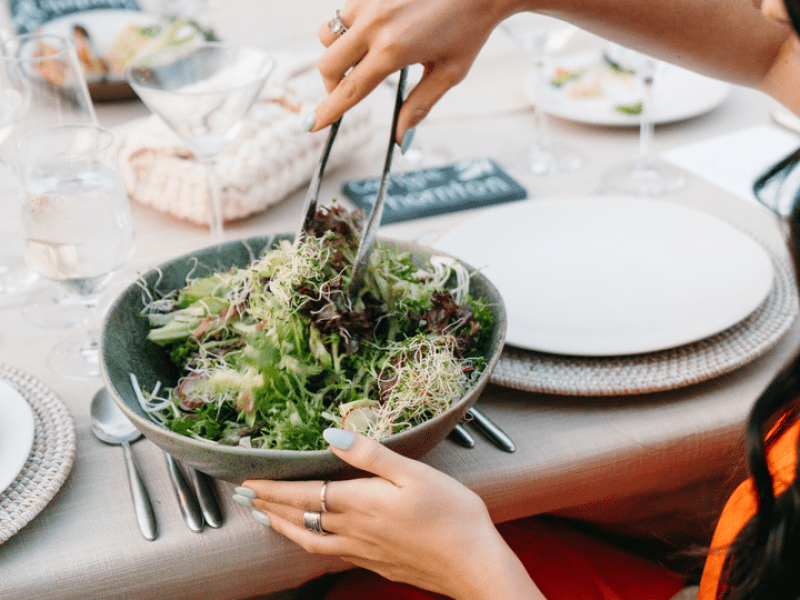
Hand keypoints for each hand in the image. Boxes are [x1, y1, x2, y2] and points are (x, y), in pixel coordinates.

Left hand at [241, 428, 542, 599]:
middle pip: (299, 518)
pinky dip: (308, 542)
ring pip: (309, 539)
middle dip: (268, 506)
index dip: (272, 488)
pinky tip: (312, 539)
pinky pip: (328, 552)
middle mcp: (353, 530)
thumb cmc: (451, 515)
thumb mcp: (414, 473)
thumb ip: (371, 455)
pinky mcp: (375, 562)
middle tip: (243, 498)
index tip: (247, 481)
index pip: (303, 494)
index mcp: (360, 503)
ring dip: (282, 527)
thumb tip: (332, 435)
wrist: (472, 564)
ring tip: (265, 518)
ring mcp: (363, 550)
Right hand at [309, 0, 514, 144]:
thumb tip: (402, 140)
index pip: (350, 90)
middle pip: (327, 64)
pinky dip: (351, 28)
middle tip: (345, 91)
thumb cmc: (470, 28)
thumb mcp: (450, 74)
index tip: (311, 125)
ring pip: (329, 34)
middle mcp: (375, 24)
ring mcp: (369, 1)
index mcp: (393, 51)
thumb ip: (420, 106)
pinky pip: (344, 13)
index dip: (328, 111)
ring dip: (338, 52)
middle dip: (330, 84)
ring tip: (364, 55)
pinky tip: (378, 29)